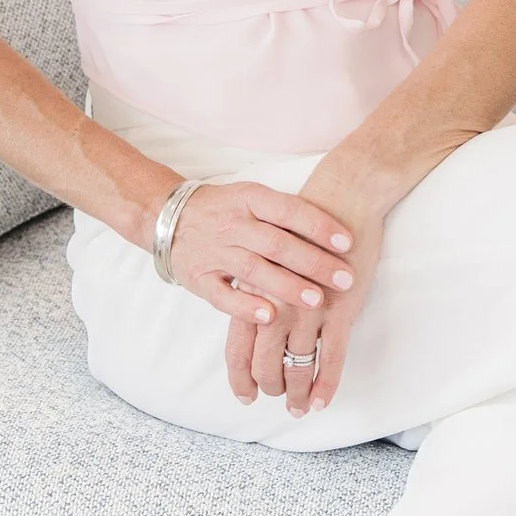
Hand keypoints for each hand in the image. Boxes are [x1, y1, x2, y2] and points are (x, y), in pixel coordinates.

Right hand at [163, 179, 356, 332]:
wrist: (167, 216)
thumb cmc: (224, 209)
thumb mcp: (252, 198)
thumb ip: (284, 213)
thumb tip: (334, 229)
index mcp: (248, 198)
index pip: (288, 210)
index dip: (319, 225)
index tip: (348, 242)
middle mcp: (231, 223)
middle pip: (276, 244)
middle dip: (313, 262)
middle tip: (345, 279)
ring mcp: (213, 252)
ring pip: (254, 270)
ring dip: (287, 286)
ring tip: (317, 301)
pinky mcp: (198, 277)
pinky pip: (222, 295)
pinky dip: (245, 306)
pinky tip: (269, 317)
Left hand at [228, 214, 379, 415]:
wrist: (342, 199)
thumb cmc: (305, 225)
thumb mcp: (269, 257)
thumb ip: (259, 289)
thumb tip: (255, 321)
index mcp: (254, 293)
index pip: (237, 349)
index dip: (240, 378)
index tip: (246, 396)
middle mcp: (276, 307)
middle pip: (265, 364)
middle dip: (271, 387)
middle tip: (278, 398)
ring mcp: (308, 313)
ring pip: (297, 368)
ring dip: (296, 393)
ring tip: (298, 407)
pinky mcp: (339, 312)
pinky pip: (330, 360)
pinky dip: (325, 386)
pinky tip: (319, 402)